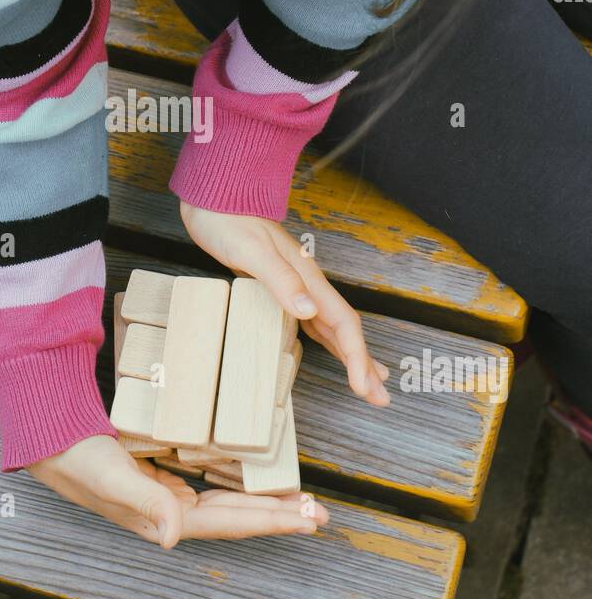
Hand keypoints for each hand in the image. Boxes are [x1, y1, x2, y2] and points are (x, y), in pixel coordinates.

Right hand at [28, 435, 328, 548]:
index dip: (270, 521)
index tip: (308, 518)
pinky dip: (234, 483)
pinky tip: (249, 476)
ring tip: (298, 500)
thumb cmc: (72, 455)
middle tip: (320, 512)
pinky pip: (206, 483)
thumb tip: (175, 539)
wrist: (42, 435)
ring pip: (224, 501)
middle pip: (234, 516)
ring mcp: (161, 494)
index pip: (227, 522)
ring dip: (261, 502)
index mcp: (160, 517)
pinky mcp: (155, 474)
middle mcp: (166, 511)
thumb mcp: (108, 475)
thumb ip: (144, 502)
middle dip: (278, 515)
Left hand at [180, 202, 389, 405]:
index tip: (365, 387)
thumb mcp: (252, 251)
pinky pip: (315, 323)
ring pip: (333, 328)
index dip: (357, 357)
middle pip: (346, 330)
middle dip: (365, 365)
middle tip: (381, 398)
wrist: (218, 200)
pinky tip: (333, 351)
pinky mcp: (282, 287)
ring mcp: (297, 286)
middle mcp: (308, 284)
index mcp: (307, 278)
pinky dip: (329, 342)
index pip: (344, 323)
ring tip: (369, 383)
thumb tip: (309, 311)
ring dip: (351, 356)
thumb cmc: (230, 223)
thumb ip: (281, 280)